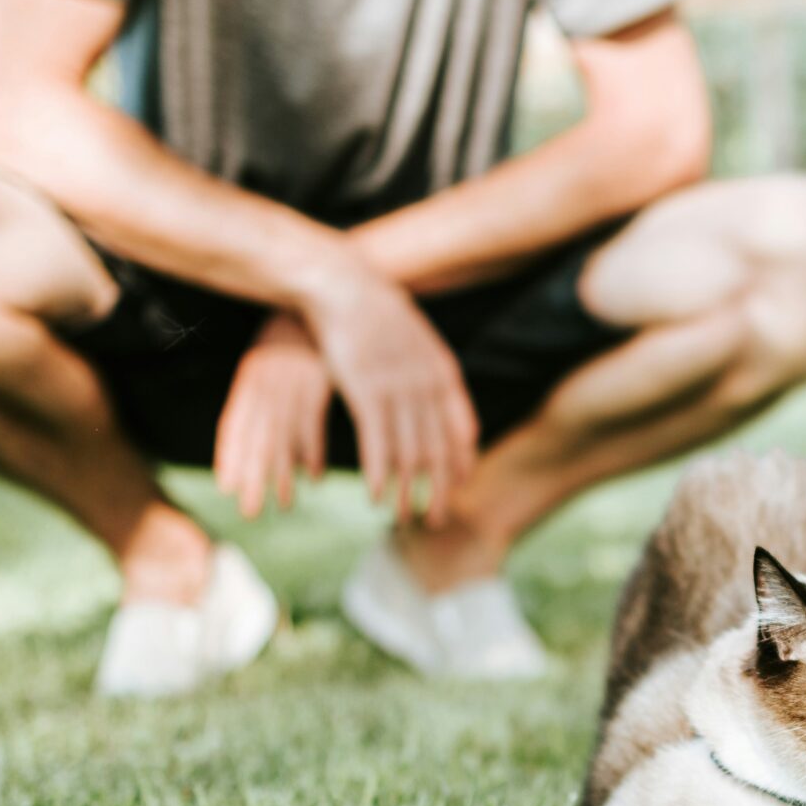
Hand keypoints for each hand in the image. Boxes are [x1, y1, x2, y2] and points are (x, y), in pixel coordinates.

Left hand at [213, 312, 330, 517]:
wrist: (326, 289)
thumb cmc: (303, 331)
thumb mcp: (278, 362)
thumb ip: (273, 398)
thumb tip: (279, 438)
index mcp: (252, 376)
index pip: (235, 424)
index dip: (231, 457)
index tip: (228, 489)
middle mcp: (267, 381)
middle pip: (255, 438)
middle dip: (252, 477)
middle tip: (248, 513)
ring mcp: (293, 380)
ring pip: (280, 435)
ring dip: (279, 472)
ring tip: (279, 506)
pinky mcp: (320, 378)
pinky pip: (312, 421)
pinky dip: (310, 449)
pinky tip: (311, 475)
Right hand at [296, 257, 478, 524]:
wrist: (342, 285)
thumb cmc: (373, 313)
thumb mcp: (414, 338)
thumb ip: (430, 369)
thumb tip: (441, 391)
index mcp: (443, 372)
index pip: (462, 429)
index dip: (461, 461)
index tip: (459, 486)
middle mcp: (428, 386)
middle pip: (441, 450)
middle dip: (440, 490)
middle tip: (437, 519)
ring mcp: (400, 390)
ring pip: (411, 455)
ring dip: (409, 492)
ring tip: (407, 518)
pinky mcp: (367, 393)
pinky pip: (377, 445)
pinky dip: (378, 475)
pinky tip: (376, 497)